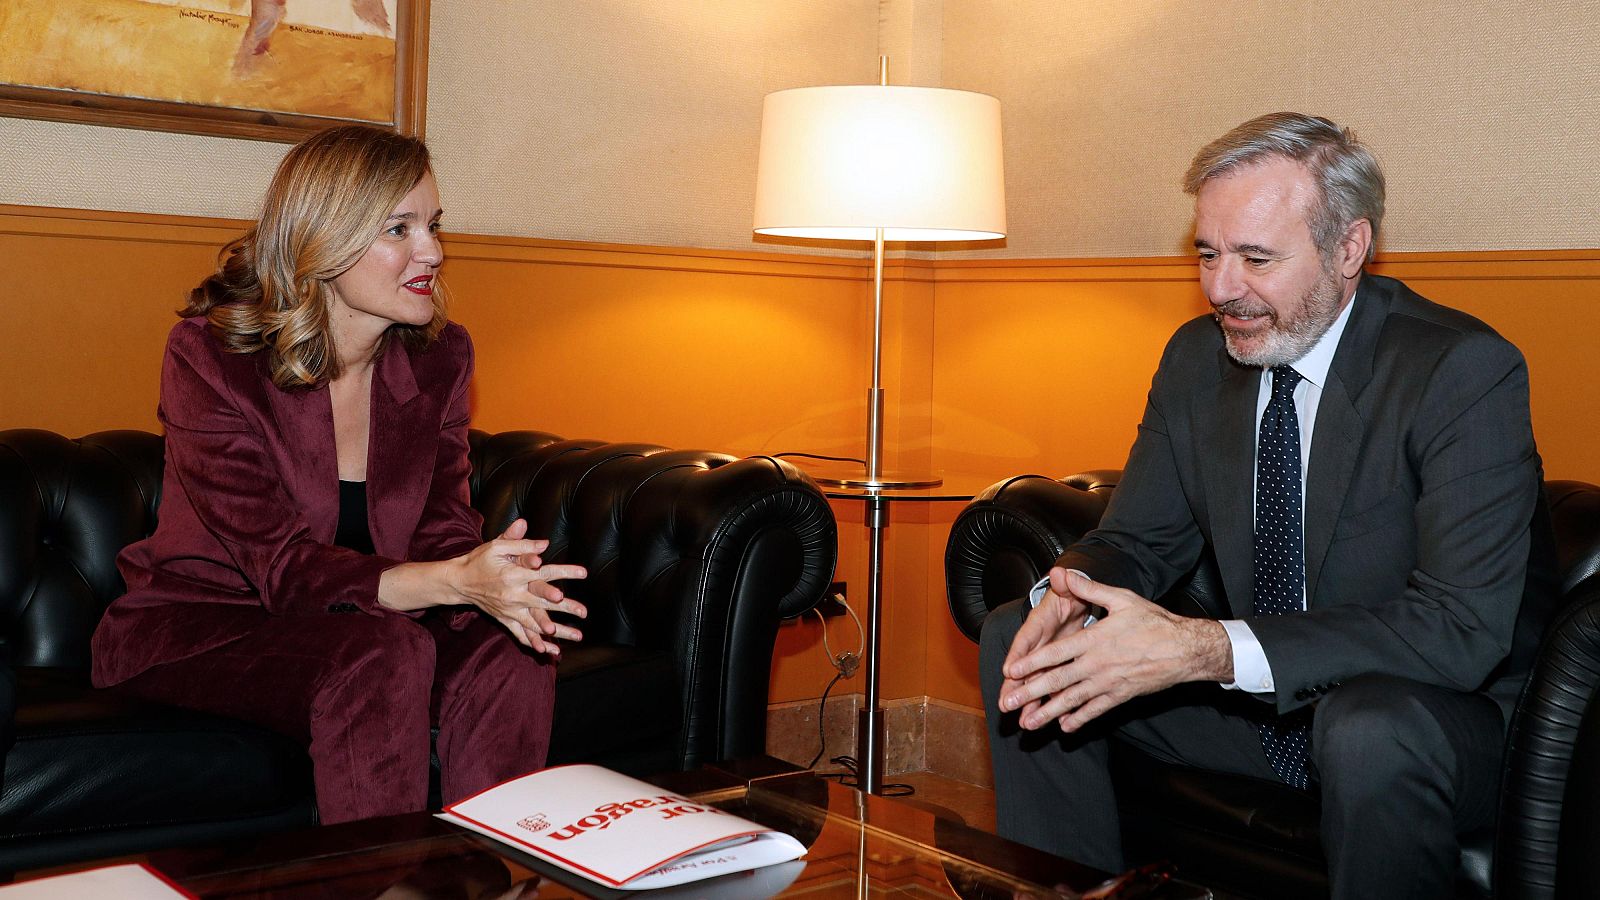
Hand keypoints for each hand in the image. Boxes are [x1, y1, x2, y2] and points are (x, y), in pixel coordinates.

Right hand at [450, 518, 587, 656]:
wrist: (459, 581)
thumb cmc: (480, 560)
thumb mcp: (497, 546)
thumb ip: (521, 544)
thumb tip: (544, 543)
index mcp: (513, 575)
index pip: (544, 573)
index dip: (564, 572)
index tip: (583, 573)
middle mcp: (512, 596)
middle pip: (544, 603)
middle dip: (566, 607)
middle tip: (584, 611)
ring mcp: (509, 611)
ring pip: (536, 624)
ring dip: (558, 631)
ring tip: (578, 636)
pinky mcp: (505, 620)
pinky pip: (522, 635)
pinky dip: (536, 643)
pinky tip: (552, 651)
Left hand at [999, 569, 1229, 732]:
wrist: (1185, 649)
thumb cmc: (1154, 622)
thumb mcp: (1121, 599)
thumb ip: (1089, 589)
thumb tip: (1063, 573)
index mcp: (1094, 640)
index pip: (1056, 653)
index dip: (1031, 663)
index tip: (1011, 672)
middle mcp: (1097, 664)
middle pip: (1058, 680)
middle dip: (1030, 693)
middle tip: (1008, 704)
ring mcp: (1109, 683)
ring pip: (1073, 700)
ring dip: (1048, 712)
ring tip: (1029, 724)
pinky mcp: (1121, 695)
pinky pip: (1096, 710)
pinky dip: (1080, 719)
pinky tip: (1064, 727)